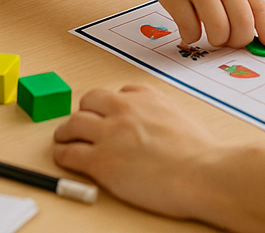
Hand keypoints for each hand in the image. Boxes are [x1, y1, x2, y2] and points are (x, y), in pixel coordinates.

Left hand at [53, 85, 218, 219]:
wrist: (201, 173)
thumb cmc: (200, 154)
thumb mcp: (181, 119)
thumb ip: (160, 117)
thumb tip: (152, 129)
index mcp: (147, 97)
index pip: (119, 91)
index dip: (110, 104)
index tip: (107, 113)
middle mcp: (125, 109)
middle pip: (90, 100)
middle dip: (84, 112)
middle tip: (81, 125)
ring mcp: (110, 134)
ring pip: (73, 124)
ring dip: (66, 131)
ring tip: (64, 138)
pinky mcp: (100, 161)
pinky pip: (69, 153)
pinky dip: (62, 154)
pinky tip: (64, 157)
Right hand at [139, 0, 264, 48]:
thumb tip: (254, 27)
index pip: (257, 4)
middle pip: (241, 20)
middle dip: (239, 40)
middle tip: (232, 41)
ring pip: (217, 29)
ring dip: (217, 41)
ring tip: (212, 36)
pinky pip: (190, 29)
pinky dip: (192, 37)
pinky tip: (190, 30)